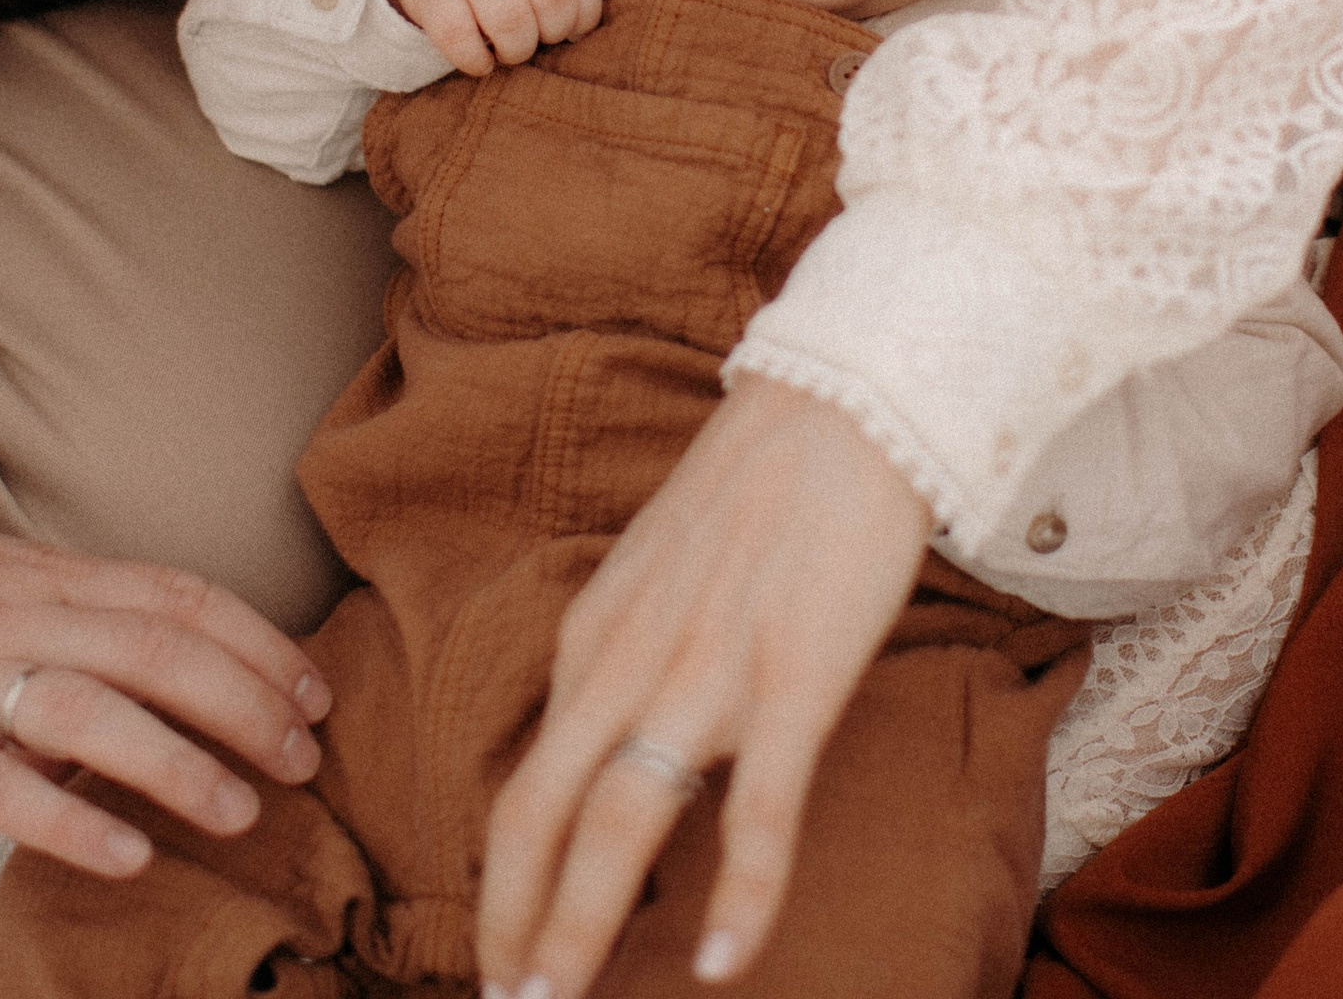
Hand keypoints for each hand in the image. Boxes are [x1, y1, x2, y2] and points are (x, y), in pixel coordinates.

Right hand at [0, 391, 328, 876]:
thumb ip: (61, 614)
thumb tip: (148, 679)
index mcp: (41, 570)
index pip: (180, 596)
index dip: (258, 643)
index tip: (314, 690)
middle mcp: (14, 612)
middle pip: (162, 649)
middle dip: (249, 703)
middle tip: (306, 756)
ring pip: (97, 711)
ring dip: (184, 762)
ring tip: (244, 809)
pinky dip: (71, 818)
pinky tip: (129, 854)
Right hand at [380, 0, 601, 75]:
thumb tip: (583, 26)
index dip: (586, 10)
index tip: (574, 29)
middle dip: (554, 32)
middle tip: (541, 39)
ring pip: (509, 17)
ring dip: (518, 49)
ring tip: (511, 51)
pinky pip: (458, 34)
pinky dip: (475, 60)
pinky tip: (481, 62)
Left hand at [476, 375, 932, 995]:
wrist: (839, 401)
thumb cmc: (760, 485)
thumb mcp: (662, 570)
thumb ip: (635, 650)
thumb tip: (626, 736)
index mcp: (595, 632)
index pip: (526, 779)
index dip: (506, 880)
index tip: (503, 950)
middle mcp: (628, 657)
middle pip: (538, 816)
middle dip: (512, 927)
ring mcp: (707, 672)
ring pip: (615, 824)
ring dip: (578, 931)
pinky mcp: (791, 678)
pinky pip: (757, 811)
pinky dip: (737, 896)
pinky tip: (719, 962)